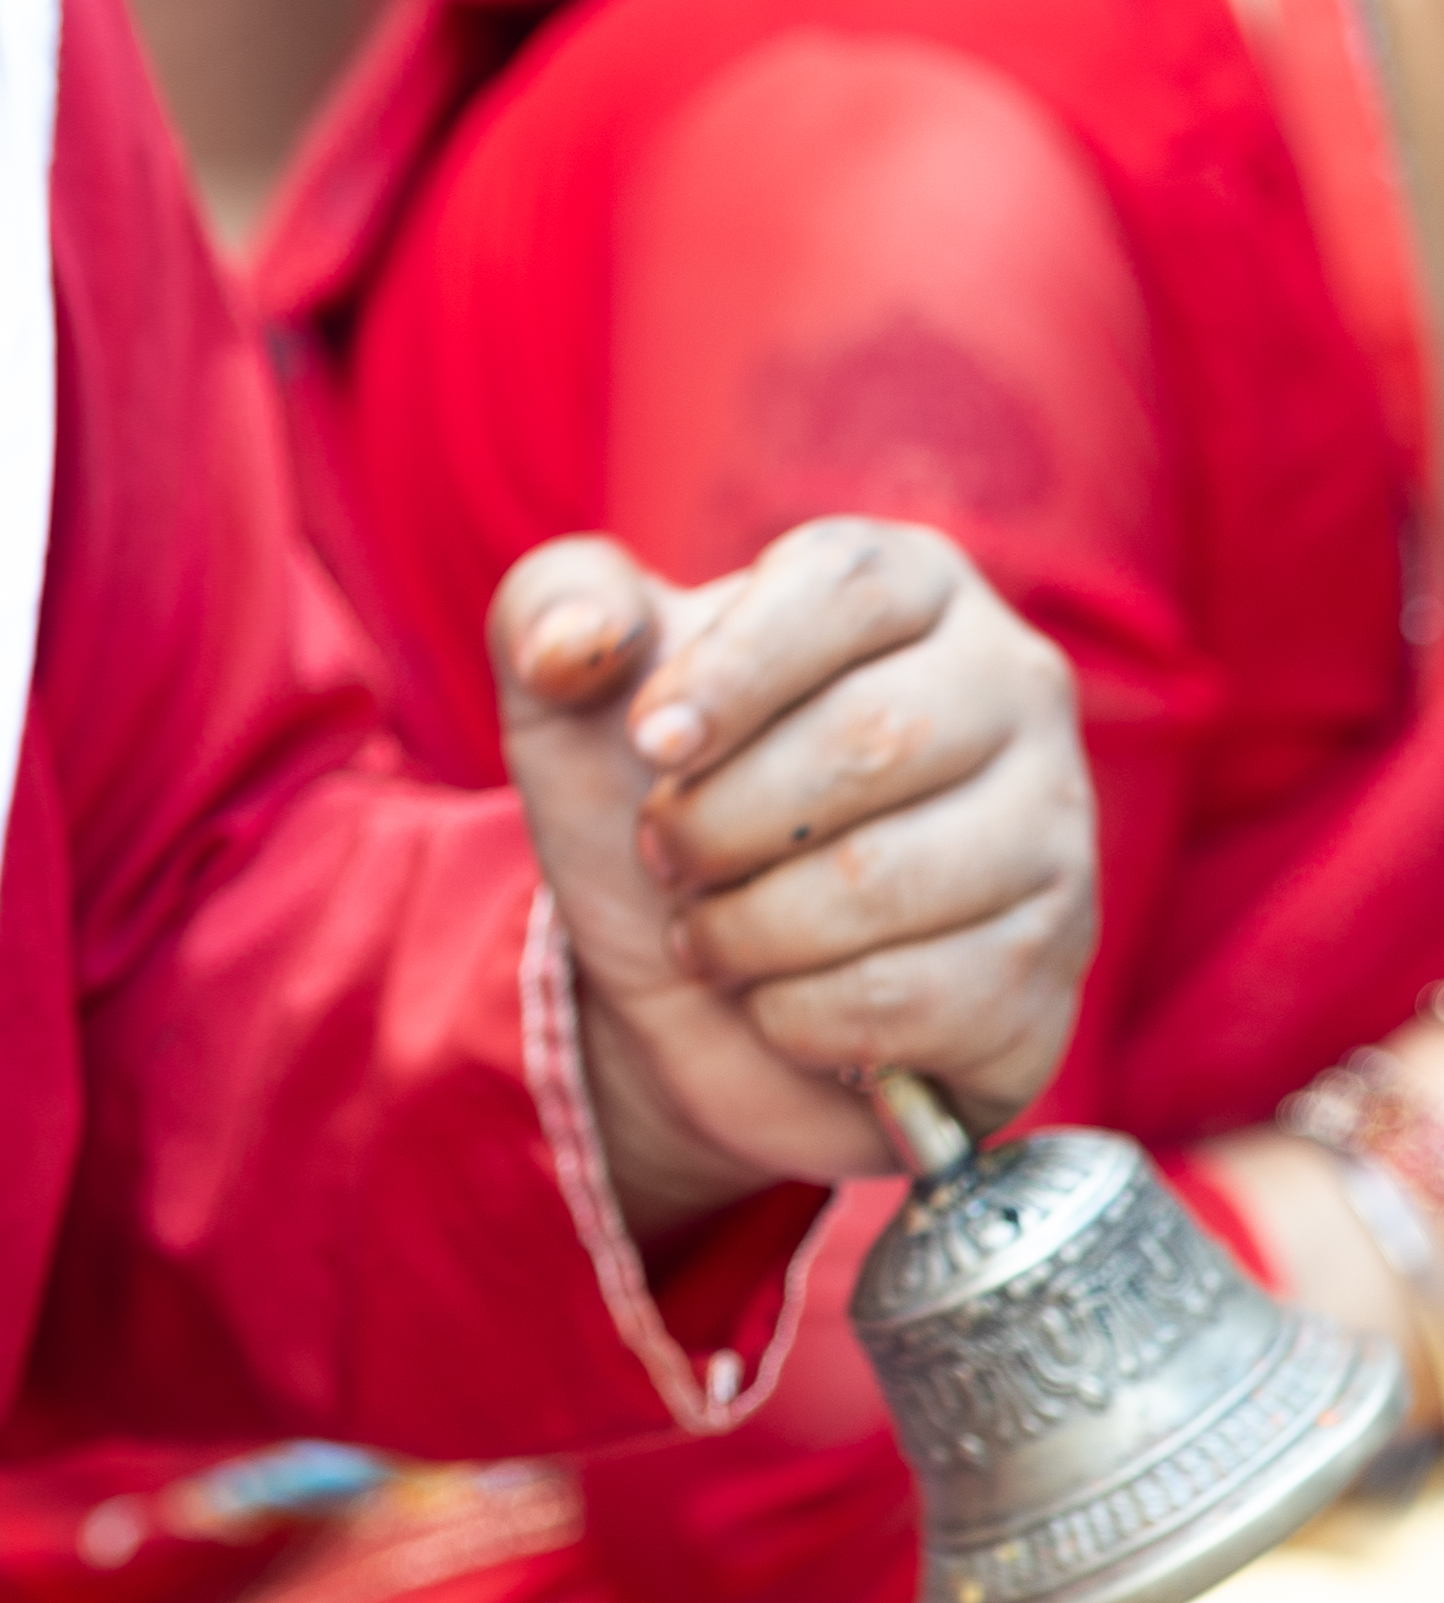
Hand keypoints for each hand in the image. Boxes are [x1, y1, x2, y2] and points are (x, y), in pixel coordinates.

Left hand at [493, 522, 1095, 1225]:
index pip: (847, 585)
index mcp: (911, 586)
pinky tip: (779, 1004)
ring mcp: (1054, 830)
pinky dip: (803, 1017)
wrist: (700, 985)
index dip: (733, 671)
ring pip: (891, 882)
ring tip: (709, 935)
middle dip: (720, 820)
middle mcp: (1012, 687)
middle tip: (663, 856)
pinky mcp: (1051, 966)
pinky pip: (923, 998)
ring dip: (747, 930)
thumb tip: (575, 643)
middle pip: (874, 737)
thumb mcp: (574, 698)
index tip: (649, 744)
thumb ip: (548, 613)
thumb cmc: (659, 803)